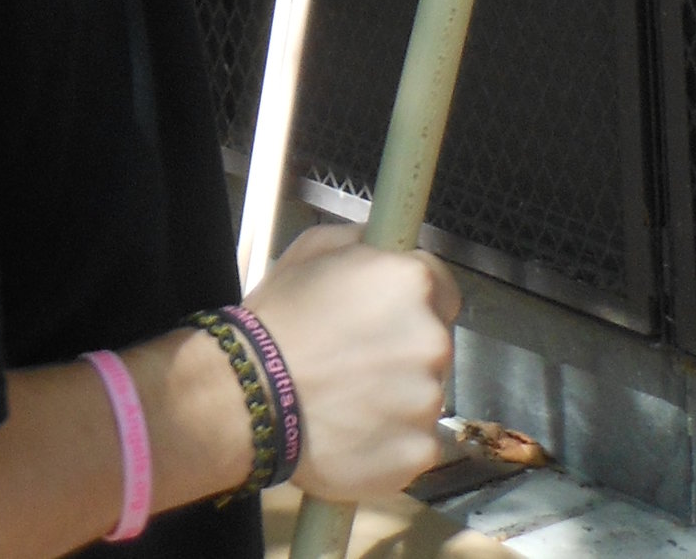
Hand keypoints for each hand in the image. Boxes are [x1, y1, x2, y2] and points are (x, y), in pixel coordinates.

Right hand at [249, 225, 457, 503]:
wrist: (253, 393)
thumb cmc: (279, 317)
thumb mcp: (311, 251)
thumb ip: (360, 244)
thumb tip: (383, 249)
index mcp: (411, 284)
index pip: (442, 287)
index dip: (414, 299)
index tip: (387, 314)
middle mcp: (433, 339)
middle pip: (434, 342)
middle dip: (405, 347)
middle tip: (358, 358)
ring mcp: (431, 401)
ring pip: (425, 394)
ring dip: (399, 396)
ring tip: (350, 400)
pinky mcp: (421, 451)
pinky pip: (416, 441)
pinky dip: (392, 439)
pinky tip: (355, 433)